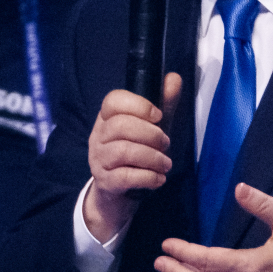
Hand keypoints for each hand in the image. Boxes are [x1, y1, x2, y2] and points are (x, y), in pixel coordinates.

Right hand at [84, 73, 182, 241]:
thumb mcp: (152, 128)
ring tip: (166, 164)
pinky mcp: (105, 182)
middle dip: (151, 135)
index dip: (138, 105)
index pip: (113, 100)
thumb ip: (164, 105)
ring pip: (123, 151)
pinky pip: (124, 177)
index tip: (159, 116)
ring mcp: (98, 160)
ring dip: (152, 157)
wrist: (119, 193)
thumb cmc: (138, 154)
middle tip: (166, 144)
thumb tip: (174, 77)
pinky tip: (158, 179)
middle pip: (120, 126)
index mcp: (107, 118)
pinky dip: (147, 177)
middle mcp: (98, 136)